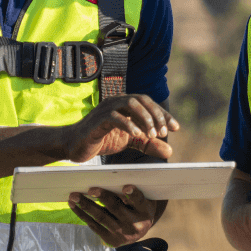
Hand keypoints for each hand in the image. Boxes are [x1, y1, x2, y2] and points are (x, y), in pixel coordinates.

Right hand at [62, 94, 179, 162]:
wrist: (74, 146)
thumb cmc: (101, 140)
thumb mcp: (129, 142)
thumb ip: (148, 144)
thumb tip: (170, 150)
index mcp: (125, 104)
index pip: (148, 103)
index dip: (163, 114)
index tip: (175, 127)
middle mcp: (116, 101)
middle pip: (142, 100)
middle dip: (156, 115)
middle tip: (163, 132)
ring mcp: (106, 108)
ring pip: (130, 103)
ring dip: (144, 118)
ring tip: (151, 134)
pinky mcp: (97, 120)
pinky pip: (115, 116)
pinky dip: (128, 124)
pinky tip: (137, 135)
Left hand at [69, 185, 164, 246]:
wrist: (140, 231)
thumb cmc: (138, 208)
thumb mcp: (141, 200)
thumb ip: (130, 192)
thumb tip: (109, 183)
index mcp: (145, 211)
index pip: (139, 200)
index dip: (132, 194)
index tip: (126, 187)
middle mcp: (135, 226)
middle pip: (116, 208)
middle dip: (102, 197)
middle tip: (90, 189)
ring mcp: (122, 235)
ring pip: (101, 217)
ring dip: (85, 206)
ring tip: (74, 196)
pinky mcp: (111, 241)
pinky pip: (94, 226)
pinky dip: (83, 215)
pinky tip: (74, 206)